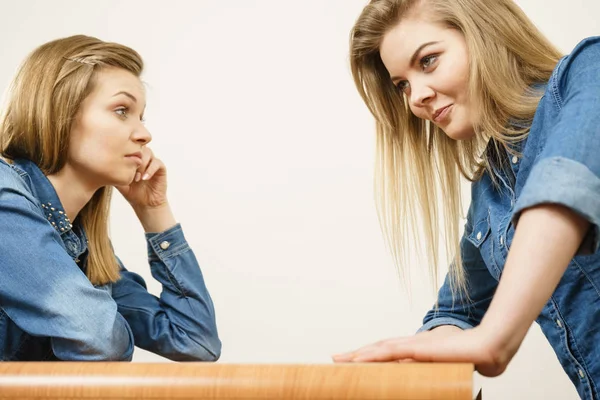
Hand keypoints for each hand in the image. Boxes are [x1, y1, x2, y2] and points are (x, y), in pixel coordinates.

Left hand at [116, 146, 167, 208]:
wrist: (145, 203)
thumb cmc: (131, 192)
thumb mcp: (119, 181)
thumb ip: (113, 171)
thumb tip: (103, 163)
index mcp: (132, 158)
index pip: (129, 145)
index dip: (125, 151)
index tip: (121, 163)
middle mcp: (143, 157)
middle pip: (139, 146)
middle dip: (134, 158)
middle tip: (130, 172)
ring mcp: (152, 161)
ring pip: (148, 152)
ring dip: (141, 164)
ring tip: (137, 178)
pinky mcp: (161, 168)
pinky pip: (156, 163)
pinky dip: (150, 170)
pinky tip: (144, 178)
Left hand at [332, 326, 511, 376]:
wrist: (487, 349)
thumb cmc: (470, 359)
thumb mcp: (444, 372)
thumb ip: (433, 376)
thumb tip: (428, 386)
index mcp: (416, 350)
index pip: (386, 354)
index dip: (368, 357)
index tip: (351, 363)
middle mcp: (411, 345)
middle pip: (377, 349)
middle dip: (356, 355)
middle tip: (335, 359)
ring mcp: (414, 345)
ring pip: (380, 349)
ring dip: (359, 354)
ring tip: (341, 360)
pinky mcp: (419, 348)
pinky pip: (392, 351)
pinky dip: (374, 354)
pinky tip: (360, 358)